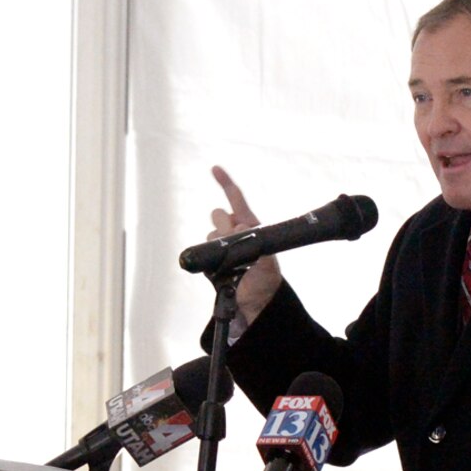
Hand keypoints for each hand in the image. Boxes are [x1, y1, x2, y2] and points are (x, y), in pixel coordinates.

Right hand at [208, 165, 282, 321]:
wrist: (254, 301)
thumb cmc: (265, 279)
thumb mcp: (268, 262)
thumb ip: (256, 242)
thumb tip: (240, 225)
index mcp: (250, 225)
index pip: (236, 199)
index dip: (226, 183)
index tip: (214, 169)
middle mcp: (233, 231)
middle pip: (218, 214)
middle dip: (223, 225)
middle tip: (234, 243)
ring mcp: (221, 244)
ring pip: (210, 233)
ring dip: (217, 244)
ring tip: (233, 263)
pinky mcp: (210, 258)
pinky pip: (203, 250)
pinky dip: (208, 259)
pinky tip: (222, 270)